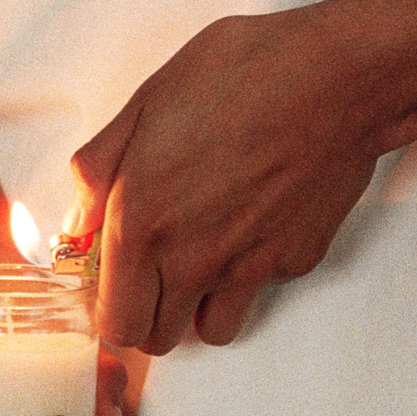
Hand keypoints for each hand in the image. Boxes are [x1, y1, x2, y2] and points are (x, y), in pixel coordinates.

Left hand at [64, 0, 416, 353]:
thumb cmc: (243, 75)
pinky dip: (251, 273)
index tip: (114, 282)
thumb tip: (80, 217)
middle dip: (149, 315)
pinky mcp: (293, 261)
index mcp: (142, 224)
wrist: (337, 77)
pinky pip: (260, 290)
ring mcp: (246, 268)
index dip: (109, 307)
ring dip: (199, 308)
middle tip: (153, 276)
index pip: (112, 321)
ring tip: (202, 261)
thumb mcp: (146, 103)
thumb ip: (99, 169)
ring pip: (211, 332)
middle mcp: (191, 259)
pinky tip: (254, 222)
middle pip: (156, 340)